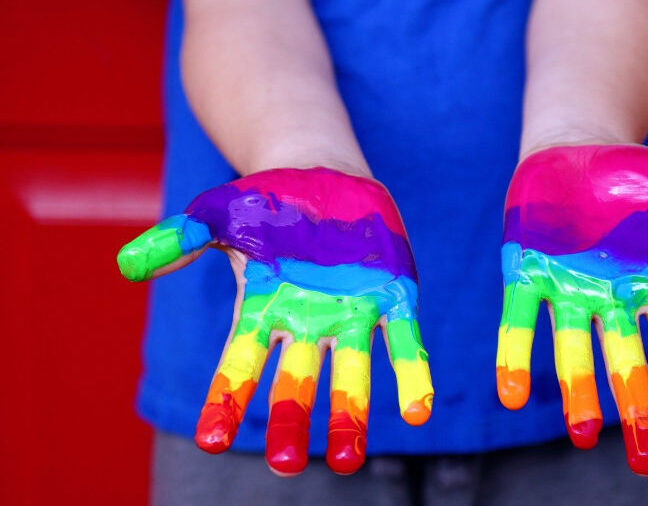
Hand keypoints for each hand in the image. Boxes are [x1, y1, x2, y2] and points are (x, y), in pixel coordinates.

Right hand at [118, 168, 432, 475]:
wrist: (325, 176)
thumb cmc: (265, 202)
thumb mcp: (217, 213)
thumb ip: (179, 238)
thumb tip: (127, 266)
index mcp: (262, 311)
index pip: (239, 365)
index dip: (224, 400)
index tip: (212, 440)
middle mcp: (307, 324)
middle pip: (295, 383)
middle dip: (290, 421)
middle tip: (286, 465)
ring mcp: (350, 315)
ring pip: (350, 375)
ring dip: (350, 416)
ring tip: (348, 461)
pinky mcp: (392, 299)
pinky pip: (402, 342)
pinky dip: (410, 374)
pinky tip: (418, 410)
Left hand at [496, 145, 647, 474]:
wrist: (576, 148)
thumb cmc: (638, 176)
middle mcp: (611, 296)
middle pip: (626, 359)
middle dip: (634, 404)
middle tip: (645, 460)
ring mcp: (566, 287)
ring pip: (574, 348)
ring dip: (578, 390)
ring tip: (583, 435)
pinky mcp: (524, 272)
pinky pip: (520, 320)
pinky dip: (515, 354)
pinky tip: (511, 395)